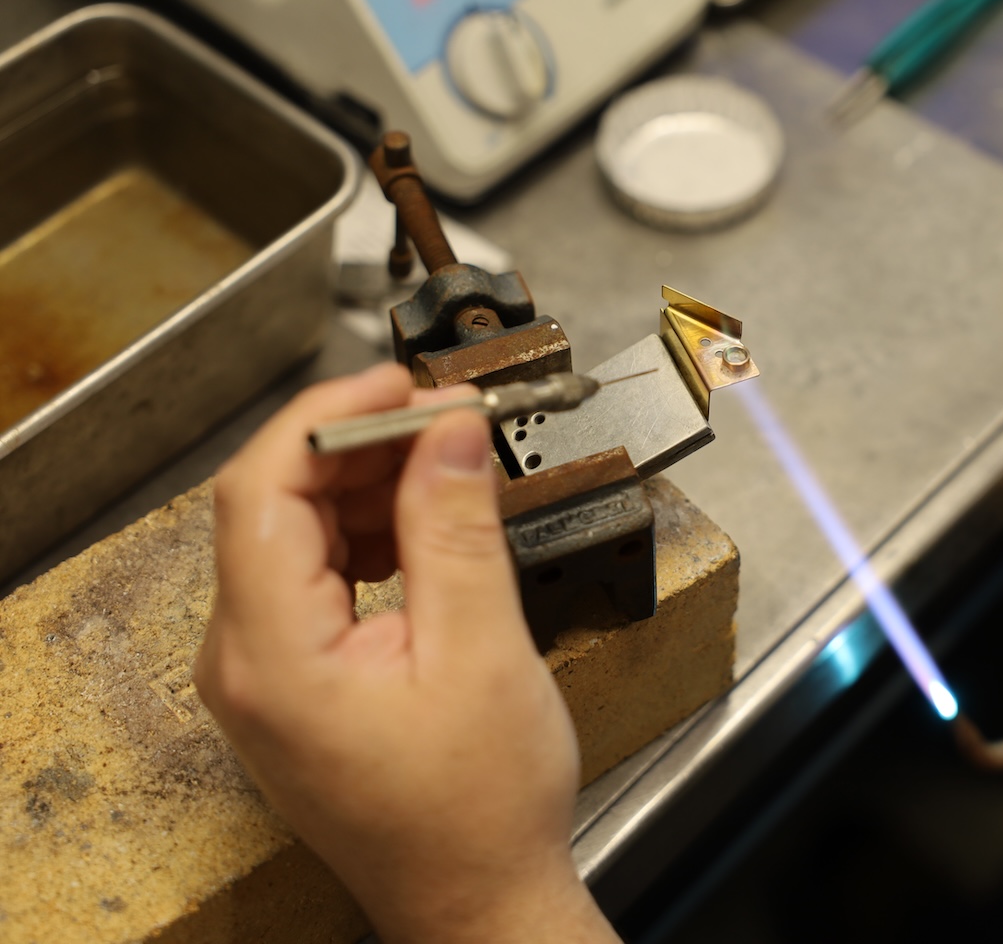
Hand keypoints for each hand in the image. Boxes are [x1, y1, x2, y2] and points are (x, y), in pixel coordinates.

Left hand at [194, 363, 618, 943]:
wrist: (479, 896)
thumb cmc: (481, 807)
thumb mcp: (484, 651)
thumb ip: (456, 527)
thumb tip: (449, 428)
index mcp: (273, 655)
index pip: (261, 489)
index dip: (328, 417)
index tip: (400, 384)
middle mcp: (244, 663)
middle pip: (272, 505)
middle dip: (358, 447)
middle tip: (444, 421)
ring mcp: (262, 674)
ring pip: (294, 536)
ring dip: (366, 489)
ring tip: (448, 472)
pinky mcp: (293, 681)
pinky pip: (313, 578)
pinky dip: (367, 537)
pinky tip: (426, 529)